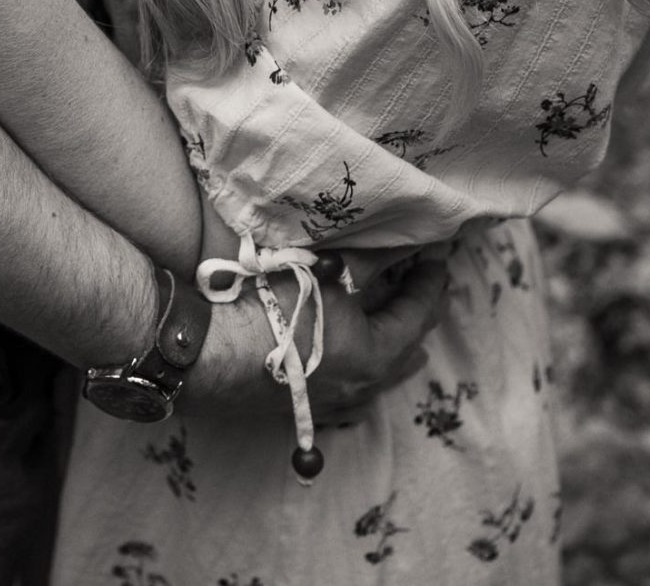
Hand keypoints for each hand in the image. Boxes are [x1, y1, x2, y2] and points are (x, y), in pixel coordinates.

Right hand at [183, 256, 448, 421]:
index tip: (439, 257)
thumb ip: (371, 259)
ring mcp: (333, 405)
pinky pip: (350, 397)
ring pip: (378, 379)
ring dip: (392, 351)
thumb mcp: (326, 275)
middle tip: (424, 289)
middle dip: (416, 318)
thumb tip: (405, 239)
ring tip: (403, 338)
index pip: (417, 313)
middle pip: (404, 352)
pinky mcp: (304, 410)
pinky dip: (363, 377)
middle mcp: (362, 388)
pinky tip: (357, 374)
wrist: (210, 355)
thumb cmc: (270, 312)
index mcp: (376, 356)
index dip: (430, 281)